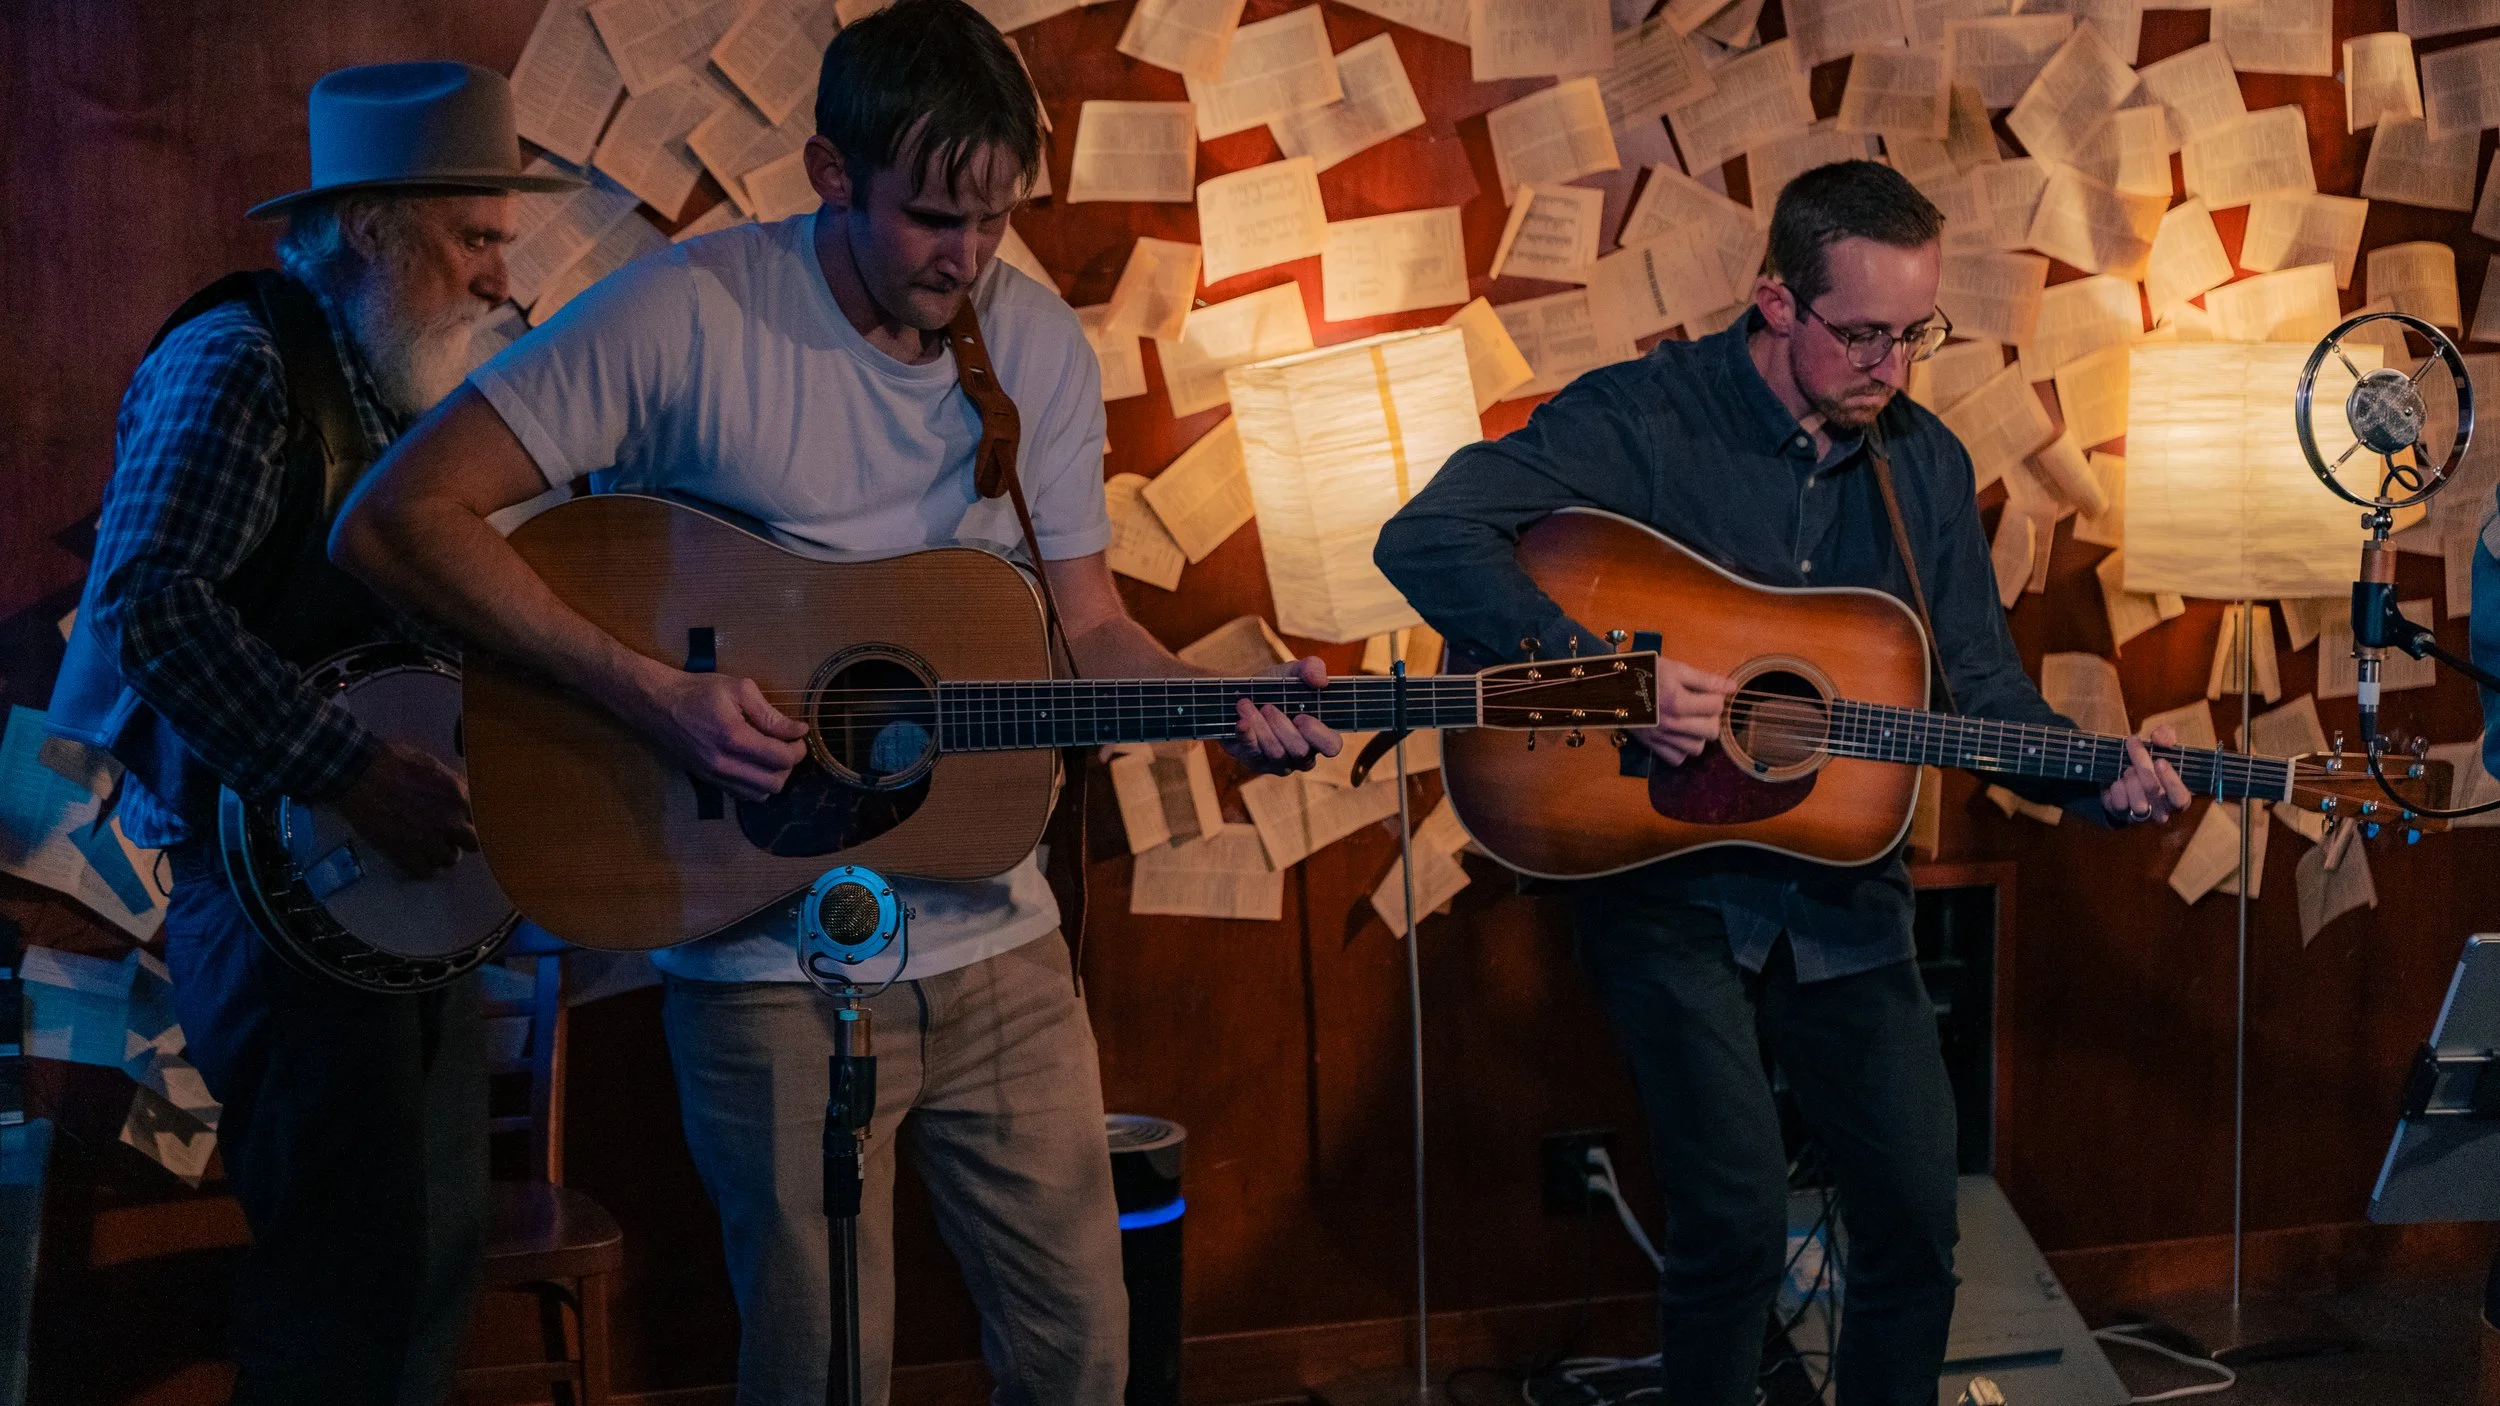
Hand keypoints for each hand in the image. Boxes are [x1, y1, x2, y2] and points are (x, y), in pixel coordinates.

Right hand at [334, 739, 478, 877]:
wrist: (359, 774)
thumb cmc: (394, 762)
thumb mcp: (434, 765)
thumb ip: (454, 784)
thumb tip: (465, 796)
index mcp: (460, 796)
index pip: (482, 819)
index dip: (471, 821)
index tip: (464, 822)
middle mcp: (450, 820)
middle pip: (473, 843)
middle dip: (462, 840)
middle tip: (449, 836)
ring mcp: (429, 839)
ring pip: (450, 859)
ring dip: (442, 853)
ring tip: (430, 846)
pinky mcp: (406, 854)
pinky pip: (427, 872)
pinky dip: (424, 867)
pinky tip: (418, 858)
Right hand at [631, 669, 810, 802]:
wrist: (657, 704)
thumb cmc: (698, 691)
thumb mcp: (739, 689)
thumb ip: (770, 714)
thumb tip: (798, 730)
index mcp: (734, 738)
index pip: (781, 759)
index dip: (798, 749)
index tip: (799, 735)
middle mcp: (724, 764)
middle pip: (774, 783)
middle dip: (789, 765)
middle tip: (787, 745)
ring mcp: (714, 775)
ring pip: (760, 794)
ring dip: (773, 777)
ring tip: (771, 755)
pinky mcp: (707, 780)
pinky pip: (742, 794)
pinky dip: (755, 784)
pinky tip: (754, 763)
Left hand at [1223, 656, 1341, 774]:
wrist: (1242, 694)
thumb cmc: (1276, 687)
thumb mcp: (1294, 672)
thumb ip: (1312, 668)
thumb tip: (1320, 680)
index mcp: (1319, 735)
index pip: (1332, 746)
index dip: (1318, 734)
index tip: (1301, 716)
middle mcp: (1303, 754)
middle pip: (1300, 751)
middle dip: (1282, 726)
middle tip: (1268, 706)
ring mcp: (1279, 762)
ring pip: (1276, 754)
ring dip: (1261, 726)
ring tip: (1246, 705)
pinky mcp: (1255, 761)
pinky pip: (1252, 754)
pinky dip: (1246, 736)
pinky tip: (1241, 721)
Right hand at [1630, 656, 1737, 765]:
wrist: (1611, 684)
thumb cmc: (1644, 672)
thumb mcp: (1675, 669)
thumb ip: (1705, 680)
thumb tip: (1732, 687)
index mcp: (1677, 701)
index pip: (1716, 706)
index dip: (1718, 697)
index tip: (1709, 692)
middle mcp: (1670, 723)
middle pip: (1711, 732)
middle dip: (1712, 718)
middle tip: (1701, 707)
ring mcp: (1660, 737)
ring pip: (1697, 749)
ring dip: (1698, 736)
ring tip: (1691, 721)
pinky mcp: (1651, 745)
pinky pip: (1677, 759)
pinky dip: (1682, 750)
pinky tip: (1679, 734)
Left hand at [2104, 724, 2190, 824]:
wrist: (2123, 774)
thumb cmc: (2150, 763)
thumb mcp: (2161, 746)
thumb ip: (2166, 737)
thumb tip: (2160, 737)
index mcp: (2179, 797)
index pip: (2180, 798)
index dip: (2171, 781)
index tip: (2160, 761)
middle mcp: (2163, 811)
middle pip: (2153, 790)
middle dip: (2141, 762)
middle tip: (2133, 741)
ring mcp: (2142, 815)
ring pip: (2137, 801)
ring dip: (2130, 777)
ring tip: (2128, 768)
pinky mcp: (2122, 814)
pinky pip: (2119, 803)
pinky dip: (2117, 787)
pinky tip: (2118, 780)